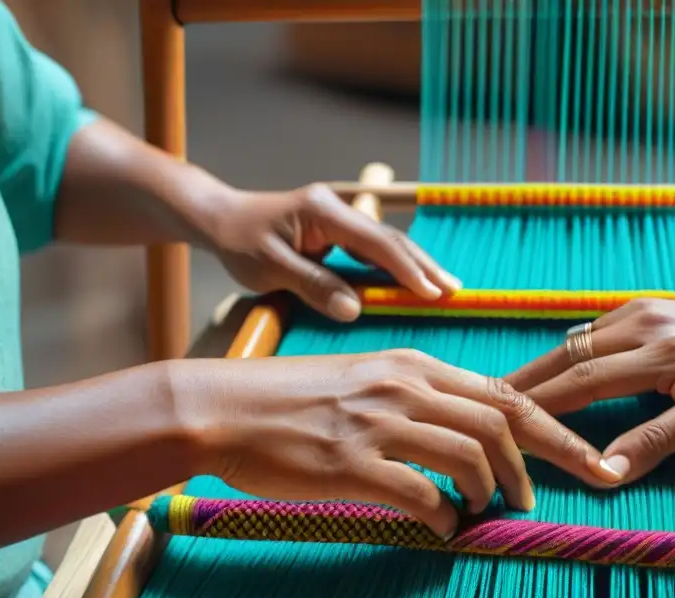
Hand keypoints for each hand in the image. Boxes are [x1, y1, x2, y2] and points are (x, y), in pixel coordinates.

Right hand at [186, 350, 620, 538]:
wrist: (222, 407)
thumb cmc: (290, 398)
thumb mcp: (364, 379)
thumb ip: (417, 398)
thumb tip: (466, 434)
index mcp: (413, 366)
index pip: (505, 394)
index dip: (555, 431)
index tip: (587, 460)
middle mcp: (404, 387)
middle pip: (501, 424)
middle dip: (535, 467)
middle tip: (533, 501)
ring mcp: (378, 424)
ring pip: (470, 457)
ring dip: (489, 493)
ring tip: (482, 512)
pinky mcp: (351, 464)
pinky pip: (421, 494)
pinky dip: (444, 516)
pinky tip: (441, 528)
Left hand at [208, 185, 461, 321]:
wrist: (219, 218)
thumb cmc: (239, 240)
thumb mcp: (270, 267)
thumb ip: (313, 285)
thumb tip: (355, 309)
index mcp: (323, 211)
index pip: (375, 242)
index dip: (406, 269)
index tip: (432, 292)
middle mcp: (337, 209)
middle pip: (390, 240)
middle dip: (424, 265)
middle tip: (455, 290)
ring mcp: (339, 218)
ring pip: (386, 244)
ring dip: (416, 266)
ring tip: (446, 287)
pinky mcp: (337, 231)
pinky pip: (372, 250)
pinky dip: (395, 267)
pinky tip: (415, 281)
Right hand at [505, 299, 674, 484]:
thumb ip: (656, 440)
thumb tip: (604, 471)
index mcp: (654, 353)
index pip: (578, 384)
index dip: (538, 407)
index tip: (503, 426)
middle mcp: (641, 323)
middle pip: (566, 356)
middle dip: (525, 382)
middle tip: (487, 405)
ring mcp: (646, 311)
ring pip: (578, 339)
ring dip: (544, 366)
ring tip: (513, 391)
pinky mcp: (654, 308)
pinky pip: (598, 329)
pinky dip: (571, 352)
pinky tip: (562, 367)